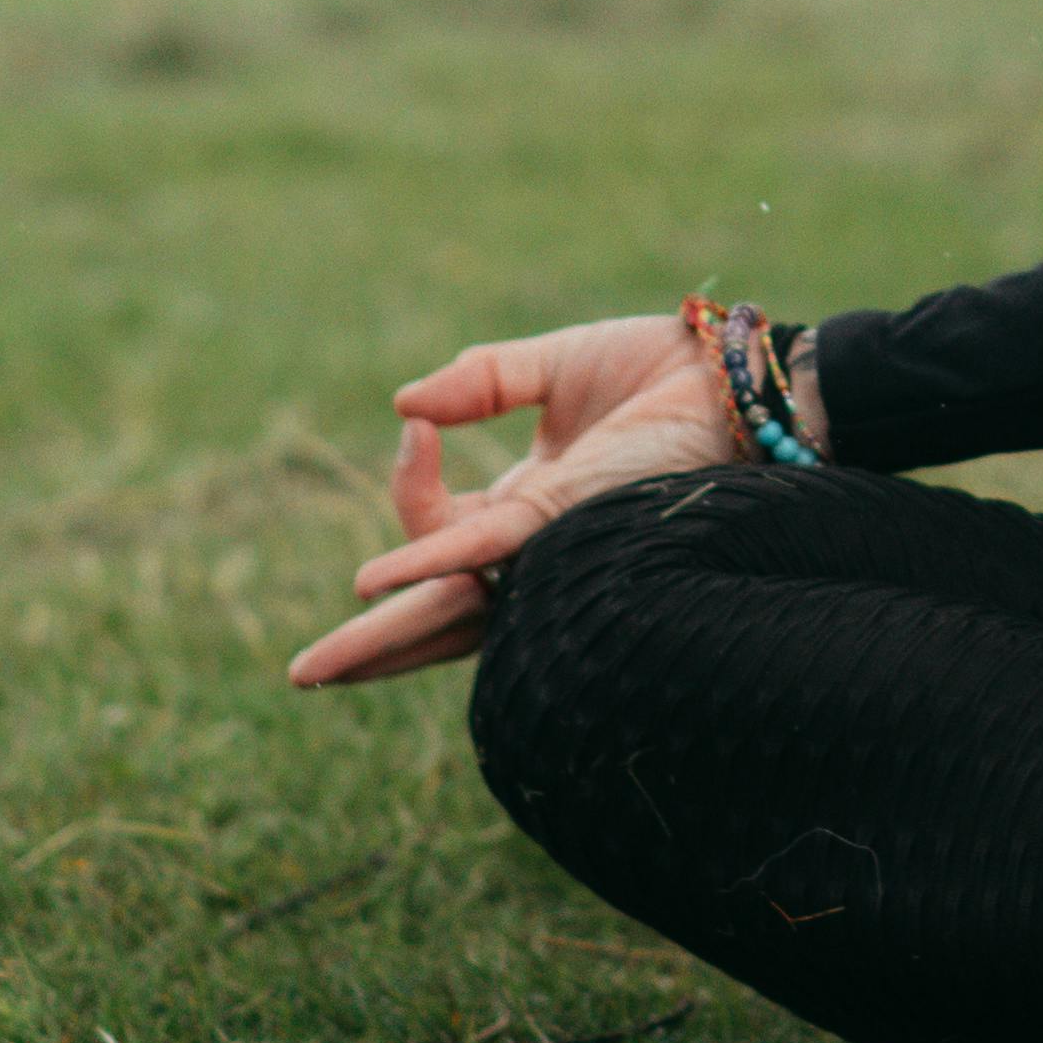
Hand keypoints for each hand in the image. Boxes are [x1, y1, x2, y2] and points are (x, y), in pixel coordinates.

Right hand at [286, 311, 732, 687]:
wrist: (737, 374)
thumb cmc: (663, 374)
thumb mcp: (553, 366)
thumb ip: (480, 381)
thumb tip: (402, 405)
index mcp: (530, 510)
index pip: (441, 531)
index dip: (409, 487)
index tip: (415, 424)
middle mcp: (537, 545)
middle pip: (438, 609)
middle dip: (371, 649)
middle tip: (305, 676)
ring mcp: (549, 544)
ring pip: (450, 606)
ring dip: (381, 639)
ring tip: (317, 672)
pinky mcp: (565, 519)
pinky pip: (480, 551)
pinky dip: (425, 563)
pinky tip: (373, 585)